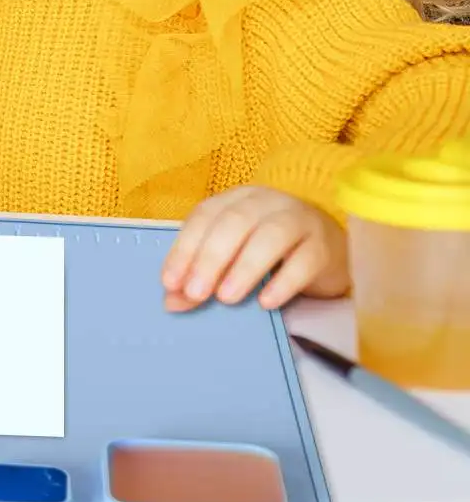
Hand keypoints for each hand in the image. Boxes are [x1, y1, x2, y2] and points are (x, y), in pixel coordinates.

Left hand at [161, 186, 350, 311]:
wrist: (332, 247)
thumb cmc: (274, 251)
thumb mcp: (235, 258)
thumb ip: (205, 275)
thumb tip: (172, 301)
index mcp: (236, 199)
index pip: (205, 217)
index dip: (184, 248)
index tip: (170, 282)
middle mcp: (266, 202)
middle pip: (233, 223)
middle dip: (210, 259)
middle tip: (195, 293)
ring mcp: (299, 220)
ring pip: (270, 236)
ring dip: (244, 267)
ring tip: (226, 298)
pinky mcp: (324, 246)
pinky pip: (305, 260)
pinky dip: (284, 282)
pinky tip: (267, 302)